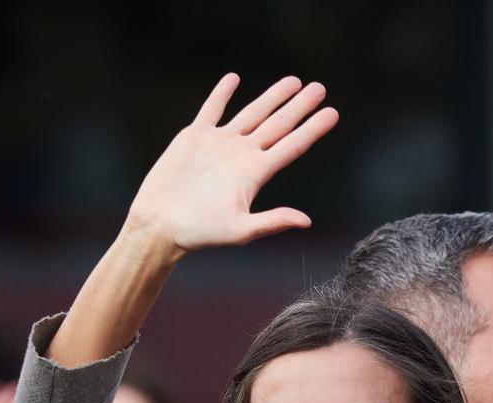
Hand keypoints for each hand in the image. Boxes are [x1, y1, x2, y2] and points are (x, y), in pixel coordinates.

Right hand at [124, 74, 338, 255]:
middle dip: (299, 106)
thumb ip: (272, 222)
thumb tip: (306, 221)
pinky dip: (222, 94)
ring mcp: (220, 145)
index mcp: (255, 174)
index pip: (292, 147)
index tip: (333, 113)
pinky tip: (234, 79)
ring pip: (252, 113)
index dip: (313, 130)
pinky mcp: (195, 138)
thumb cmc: (199, 233)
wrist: (159, 224)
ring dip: (272, 97)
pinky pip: (212, 110)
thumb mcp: (240, 230)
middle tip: (320, 88)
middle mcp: (242, 156)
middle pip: (278, 125)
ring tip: (293, 81)